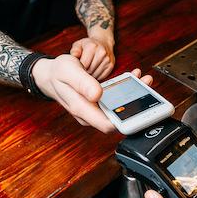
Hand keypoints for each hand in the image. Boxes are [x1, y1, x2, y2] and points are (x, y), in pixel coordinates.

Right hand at [31, 55, 153, 131]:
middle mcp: (91, 113)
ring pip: (119, 108)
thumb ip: (82, 83)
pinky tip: (133, 77)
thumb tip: (97, 95)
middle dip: (134, 105)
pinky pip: (116, 100)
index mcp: (83, 109)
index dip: (125, 122)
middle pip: (117, 118)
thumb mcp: (68, 72)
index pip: (108, 125)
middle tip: (146, 85)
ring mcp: (95, 109)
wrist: (51, 75)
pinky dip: (126, 89)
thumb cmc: (58, 73)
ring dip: (133, 94)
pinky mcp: (99, 103)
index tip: (139, 110)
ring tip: (143, 79)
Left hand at [70, 36, 114, 79]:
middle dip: (85, 72)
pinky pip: (101, 76)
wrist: (103, 43)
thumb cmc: (89, 45)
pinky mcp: (110, 66)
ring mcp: (107, 60)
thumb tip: (74, 55)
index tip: (78, 66)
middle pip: (90, 70)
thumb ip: (75, 50)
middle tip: (83, 68)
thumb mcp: (79, 44)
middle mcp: (102, 52)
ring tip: (88, 68)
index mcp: (92, 46)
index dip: (79, 67)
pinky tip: (94, 70)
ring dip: (90, 75)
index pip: (84, 64)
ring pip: (95, 75)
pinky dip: (97, 76)